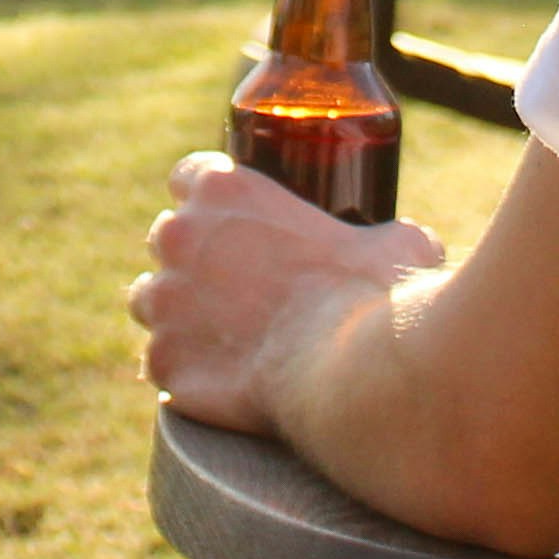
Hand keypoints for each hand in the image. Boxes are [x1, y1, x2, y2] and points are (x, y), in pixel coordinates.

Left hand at [130, 151, 443, 432]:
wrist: (352, 372)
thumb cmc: (374, 297)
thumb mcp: (398, 242)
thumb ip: (386, 233)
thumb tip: (407, 247)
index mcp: (225, 190)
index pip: (190, 176)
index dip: (209, 198)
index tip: (233, 222)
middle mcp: (179, 237)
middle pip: (166, 238)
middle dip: (193, 258)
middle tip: (238, 286)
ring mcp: (165, 302)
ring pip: (150, 299)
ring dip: (177, 313)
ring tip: (221, 337)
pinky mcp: (166, 363)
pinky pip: (160, 365)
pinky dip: (184, 373)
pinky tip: (218, 383)